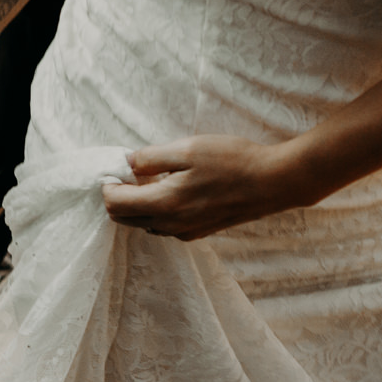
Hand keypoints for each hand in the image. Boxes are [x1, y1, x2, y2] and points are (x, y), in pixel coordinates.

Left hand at [100, 136, 317, 239]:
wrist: (274, 182)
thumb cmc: (232, 161)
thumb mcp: (187, 149)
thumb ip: (150, 158)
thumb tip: (126, 163)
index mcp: (164, 205)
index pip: (114, 204)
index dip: (108, 184)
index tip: (116, 166)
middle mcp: (171, 226)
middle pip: (124, 218)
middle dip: (118, 195)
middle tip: (130, 170)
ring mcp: (185, 232)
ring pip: (143, 223)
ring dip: (138, 203)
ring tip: (152, 177)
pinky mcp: (198, 232)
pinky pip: (163, 225)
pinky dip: (156, 209)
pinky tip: (172, 188)